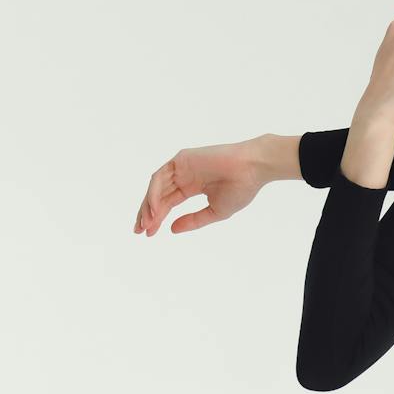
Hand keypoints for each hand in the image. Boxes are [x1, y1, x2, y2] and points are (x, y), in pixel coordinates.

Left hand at [133, 137, 273, 236]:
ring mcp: (182, 166)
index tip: (149, 234)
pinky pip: (161, 176)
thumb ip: (193, 220)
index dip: (157, 218)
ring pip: (156, 186)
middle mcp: (184, 176)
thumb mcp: (215, 211)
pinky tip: (154, 208)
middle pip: (158, 196)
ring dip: (148, 205)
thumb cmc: (241, 188)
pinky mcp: (181, 159)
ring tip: (147, 223)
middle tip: (141, 231)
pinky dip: (154, 193)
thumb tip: (171, 229)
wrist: (253, 168)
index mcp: (193, 186)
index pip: (168, 203)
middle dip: (147, 214)